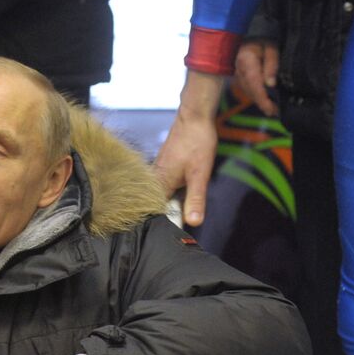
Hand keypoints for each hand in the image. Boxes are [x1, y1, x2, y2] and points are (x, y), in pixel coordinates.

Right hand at [154, 70, 223, 225]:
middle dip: (165, 217)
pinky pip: (162, 187)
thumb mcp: (200, 174)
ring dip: (168, 206)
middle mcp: (153, 178)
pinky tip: (179, 194)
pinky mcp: (161, 168)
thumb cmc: (197, 143)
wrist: (194, 118)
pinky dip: (169, 194)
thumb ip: (195, 199)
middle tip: (177, 228)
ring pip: (159, 197)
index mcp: (159, 183)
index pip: (155, 213)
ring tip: (177, 213)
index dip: (163, 225)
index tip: (172, 236)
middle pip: (155, 206)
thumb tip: (193, 222)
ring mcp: (156, 172)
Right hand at [233, 39, 278, 116]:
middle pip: (251, 92)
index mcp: (247, 63)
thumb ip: (271, 65)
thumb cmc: (263, 38)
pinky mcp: (239, 75)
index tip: (271, 110)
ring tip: (273, 109)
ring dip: (260, 101)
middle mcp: (239, 70)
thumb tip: (271, 84)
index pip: (255, 86)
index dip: (263, 100)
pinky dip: (256, 95)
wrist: (251, 33)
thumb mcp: (271, 47)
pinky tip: (265, 99)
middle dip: (263, 104)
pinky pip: (247, 88)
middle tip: (276, 112)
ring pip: (248, 92)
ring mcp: (237, 73)